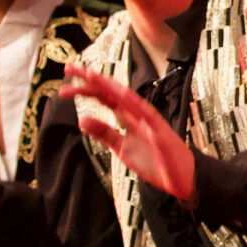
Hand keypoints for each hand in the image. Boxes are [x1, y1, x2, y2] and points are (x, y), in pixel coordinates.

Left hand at [60, 66, 196, 204]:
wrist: (182, 179)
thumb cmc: (156, 162)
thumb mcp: (122, 148)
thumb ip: (104, 133)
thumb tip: (81, 119)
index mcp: (128, 116)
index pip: (104, 97)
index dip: (85, 88)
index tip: (64, 86)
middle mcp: (137, 113)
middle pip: (111, 91)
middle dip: (90, 79)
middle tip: (68, 68)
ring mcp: (149, 119)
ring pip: (126, 97)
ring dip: (109, 85)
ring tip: (90, 74)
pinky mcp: (159, 130)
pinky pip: (145, 113)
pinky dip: (132, 103)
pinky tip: (118, 94)